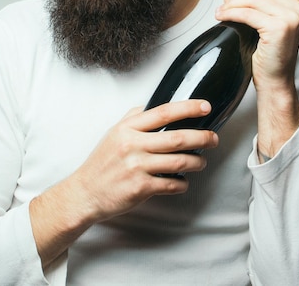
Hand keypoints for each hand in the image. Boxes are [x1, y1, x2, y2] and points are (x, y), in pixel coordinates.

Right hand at [30, 99, 217, 266]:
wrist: (85, 192)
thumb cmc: (101, 162)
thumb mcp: (113, 133)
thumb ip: (133, 118)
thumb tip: (153, 106)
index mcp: (128, 128)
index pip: (164, 112)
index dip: (188, 108)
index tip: (205, 107)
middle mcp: (133, 145)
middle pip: (177, 138)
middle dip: (201, 137)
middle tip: (213, 138)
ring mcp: (137, 167)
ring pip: (178, 162)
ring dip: (196, 162)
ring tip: (202, 161)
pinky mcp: (140, 188)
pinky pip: (170, 184)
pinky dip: (182, 183)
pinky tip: (183, 181)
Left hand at [215, 0, 298, 158]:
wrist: (275, 81)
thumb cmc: (270, 53)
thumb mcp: (274, 21)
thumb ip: (268, 1)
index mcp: (298, 2)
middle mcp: (298, 7)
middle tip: (227, 1)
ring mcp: (289, 17)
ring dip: (231, 2)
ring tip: (222, 11)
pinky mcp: (277, 28)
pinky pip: (247, 12)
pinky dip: (230, 12)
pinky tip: (222, 17)